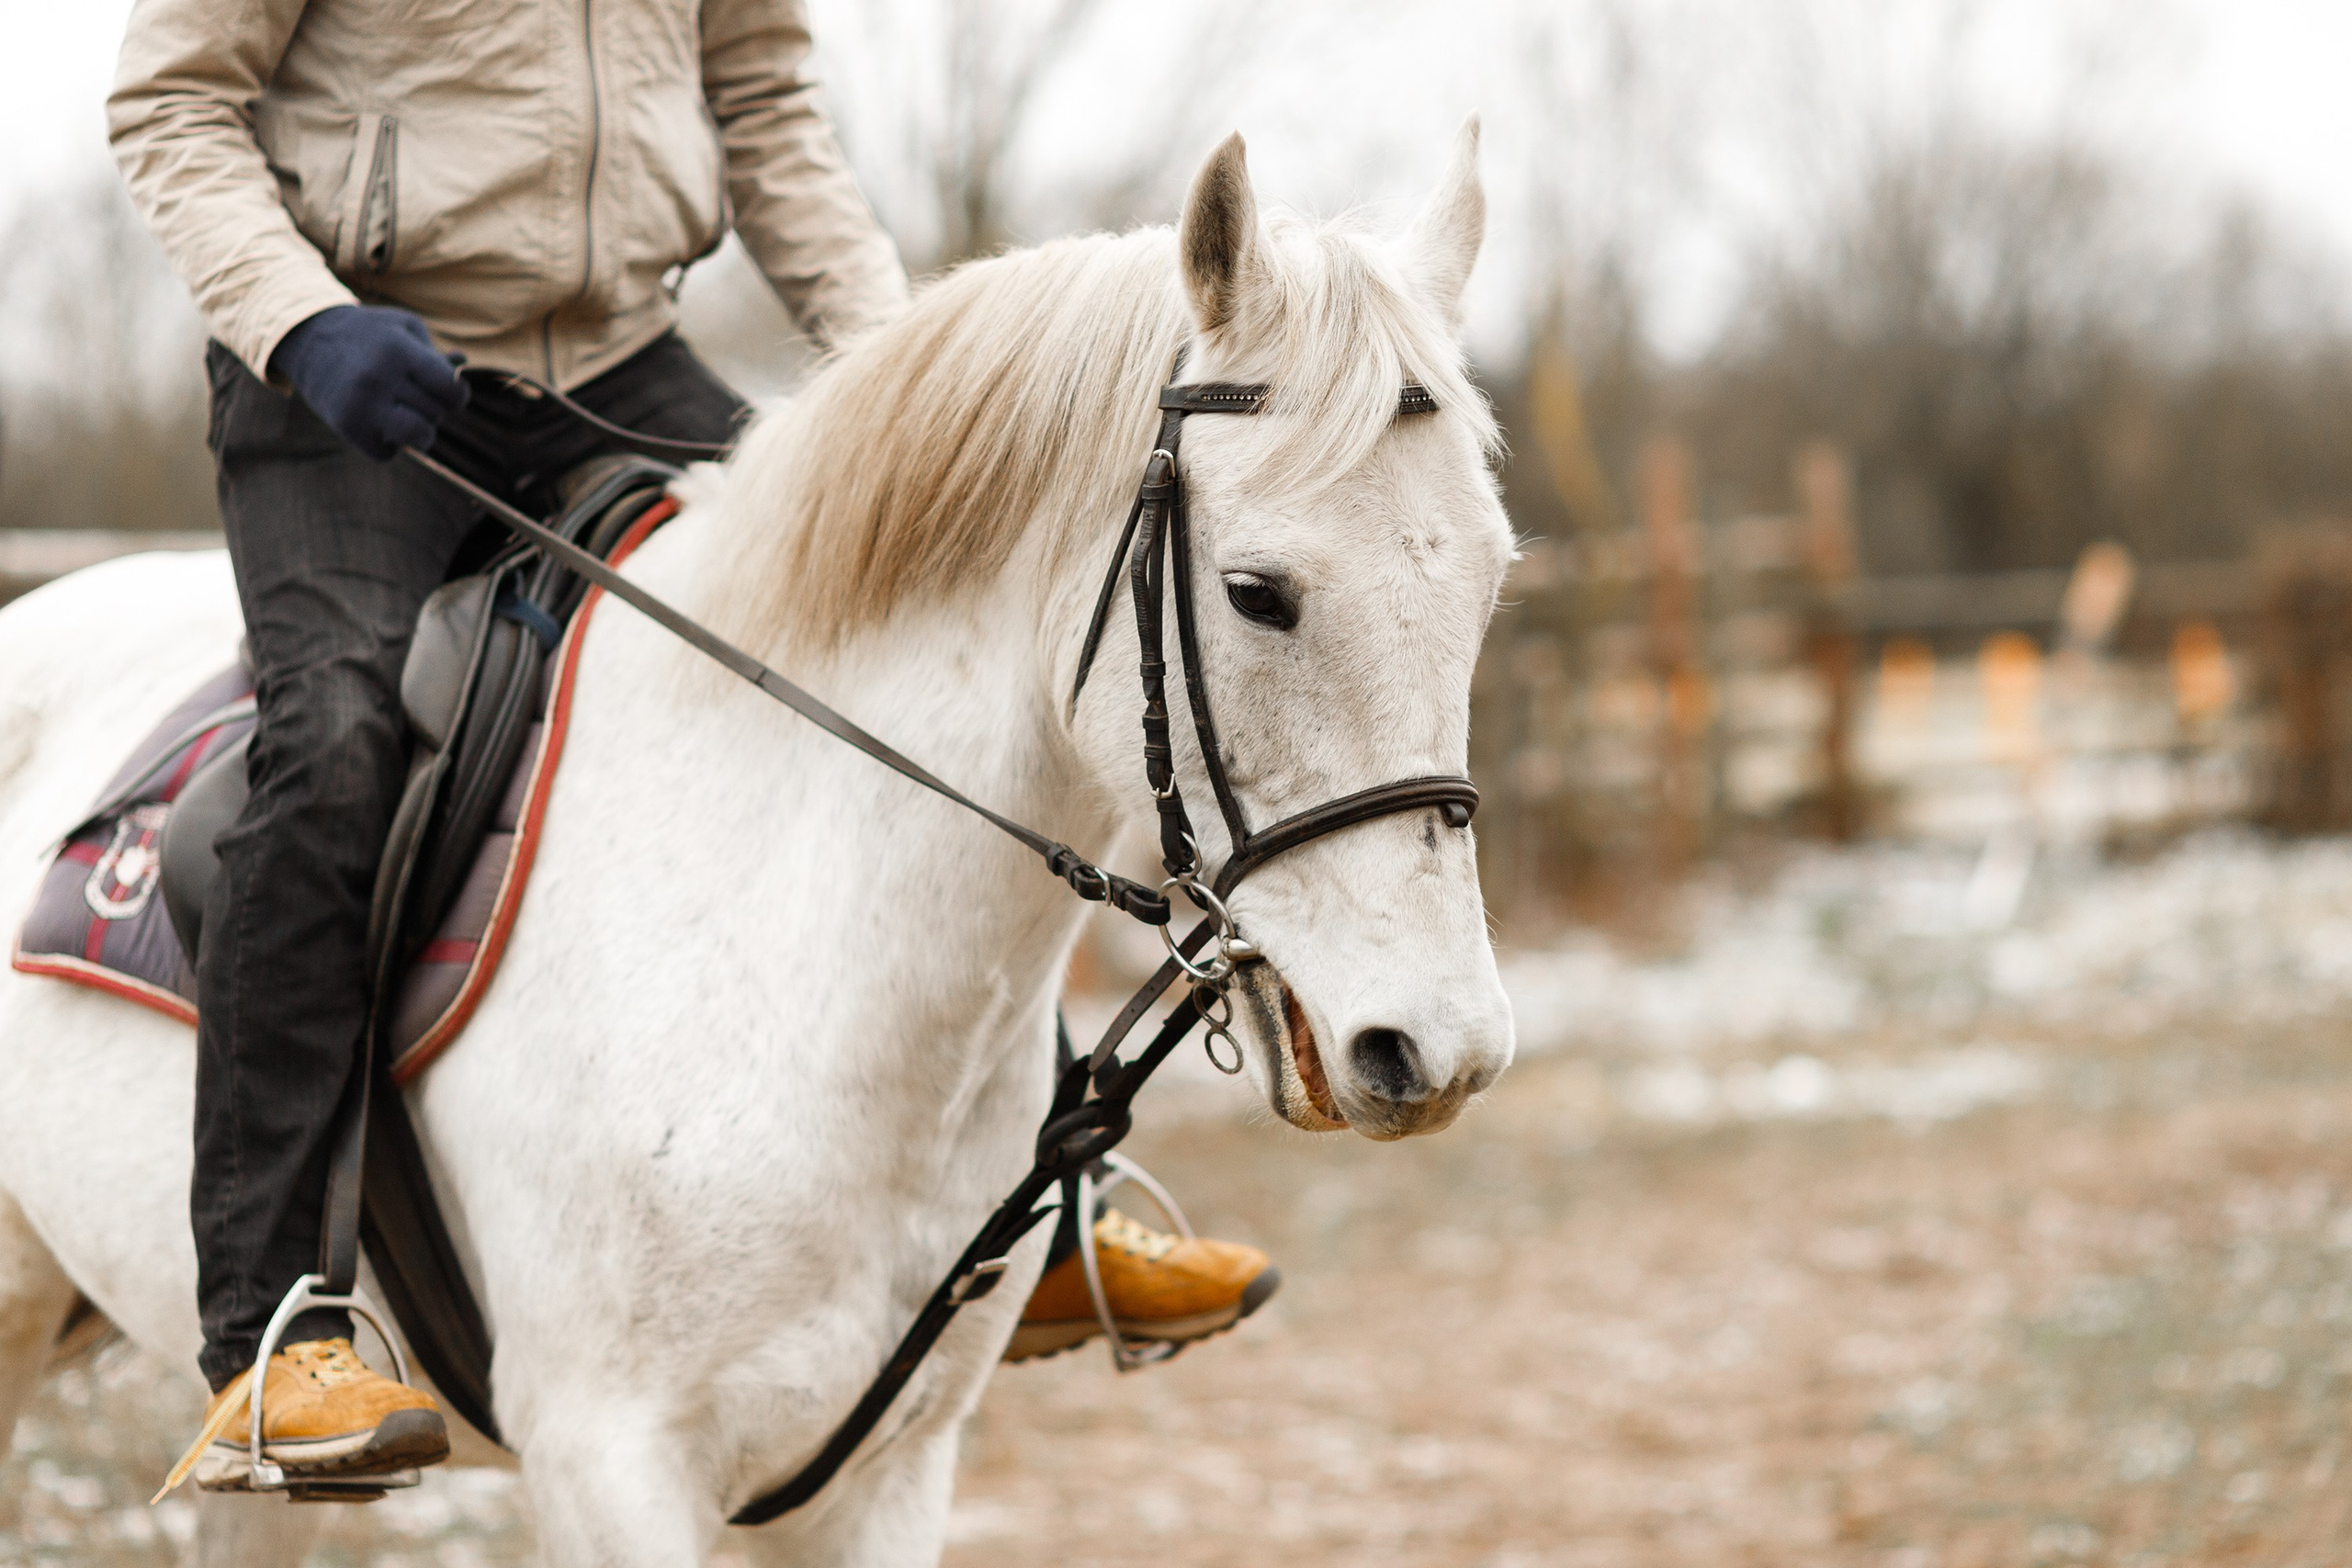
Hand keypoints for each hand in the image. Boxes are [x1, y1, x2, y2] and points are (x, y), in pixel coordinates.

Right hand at [269, 305, 467, 460]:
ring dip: (419, 431)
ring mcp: (361, 404)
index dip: (457, 396)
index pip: (452, 391)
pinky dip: (387, 442)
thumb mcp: (404, 329)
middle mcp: (379, 378)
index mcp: (398, 350)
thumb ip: (437, 354)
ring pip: (419, 439)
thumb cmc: (370, 336)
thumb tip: (461, 365)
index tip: (447, 392)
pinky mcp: (347, 427)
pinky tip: (375, 419)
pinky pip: (388, 453)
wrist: (309, 342)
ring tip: (404, 412)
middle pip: (436, 414)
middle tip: (409, 392)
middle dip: (431, 407)